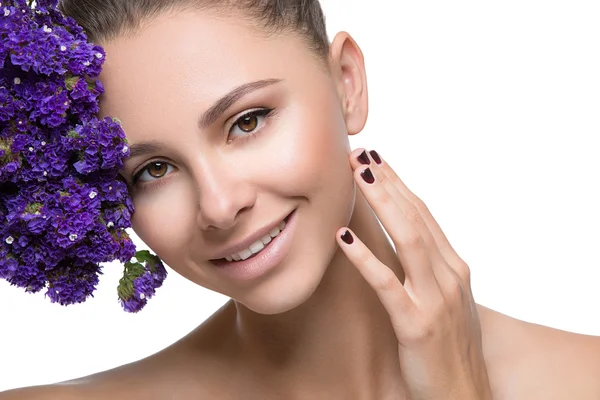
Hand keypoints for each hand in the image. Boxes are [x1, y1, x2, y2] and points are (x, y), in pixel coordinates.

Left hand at [336, 149, 492, 399]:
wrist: (466, 395)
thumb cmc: (451, 346)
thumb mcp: (446, 299)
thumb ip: (429, 268)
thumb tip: (404, 238)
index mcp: (455, 266)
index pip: (424, 214)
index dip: (400, 183)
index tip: (377, 159)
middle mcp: (449, 275)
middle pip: (416, 217)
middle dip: (387, 182)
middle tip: (360, 154)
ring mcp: (435, 299)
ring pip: (408, 239)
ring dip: (382, 204)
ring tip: (357, 177)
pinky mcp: (416, 324)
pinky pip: (387, 284)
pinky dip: (364, 257)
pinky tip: (343, 237)